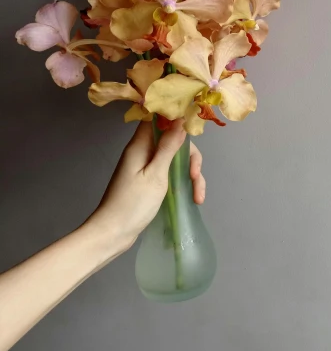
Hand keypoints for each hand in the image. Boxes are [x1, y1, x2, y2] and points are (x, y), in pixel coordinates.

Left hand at [85, 120, 206, 252]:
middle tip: (194, 175)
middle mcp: (144, 152)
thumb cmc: (132, 203)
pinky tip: (193, 198)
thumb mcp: (156, 175)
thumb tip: (180, 119)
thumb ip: (169, 147)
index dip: (176, 116)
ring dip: (191, 174)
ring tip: (198, 196)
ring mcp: (147, 167)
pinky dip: (184, 183)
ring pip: (177, 159)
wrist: (113, 233)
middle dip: (190, 157)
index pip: (158, 118)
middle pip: (174, 140)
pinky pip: (172, 173)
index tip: (193, 127)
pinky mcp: (151, 180)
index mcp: (140, 145)